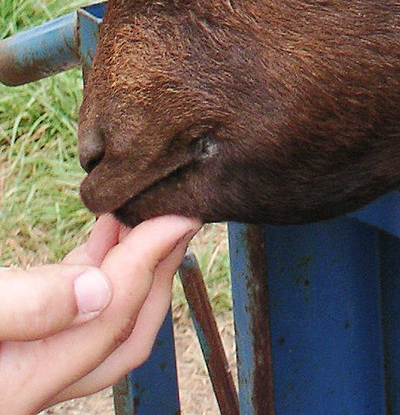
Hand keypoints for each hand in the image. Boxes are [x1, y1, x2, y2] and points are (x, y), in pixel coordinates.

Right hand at [0, 214, 199, 414]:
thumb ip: (28, 306)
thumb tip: (97, 288)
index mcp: (28, 383)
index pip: (112, 319)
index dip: (149, 262)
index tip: (176, 217)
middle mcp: (36, 384)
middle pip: (124, 334)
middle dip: (159, 272)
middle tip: (179, 219)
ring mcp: (29, 366)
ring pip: (101, 321)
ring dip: (130, 267)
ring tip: (145, 215)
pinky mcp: (19, 345)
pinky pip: (74, 311)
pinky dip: (96, 269)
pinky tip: (105, 232)